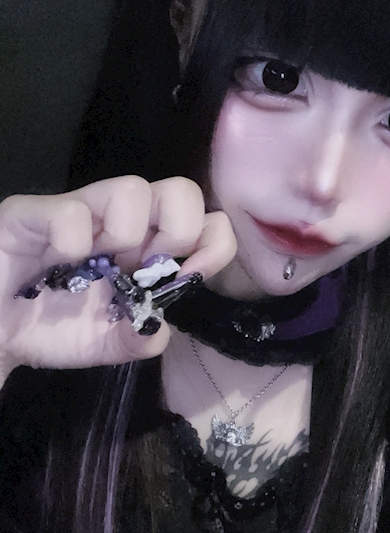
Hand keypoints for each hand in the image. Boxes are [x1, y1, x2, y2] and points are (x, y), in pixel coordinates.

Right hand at [0, 176, 235, 382]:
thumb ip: (140, 340)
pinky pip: (70, 212)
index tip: (192, 275)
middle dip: (178, 232)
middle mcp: (119, 223)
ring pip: (132, 188)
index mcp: (145, 250)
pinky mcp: (33, 214)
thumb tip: (161, 328)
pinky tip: (57, 263)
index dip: (213, 244)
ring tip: (99, 262)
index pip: (205, 222)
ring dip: (127, 233)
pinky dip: (73, 244)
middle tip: (145, 267)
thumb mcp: (105, 344)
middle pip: (180, 191)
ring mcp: (79, 213)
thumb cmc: (47, 327)